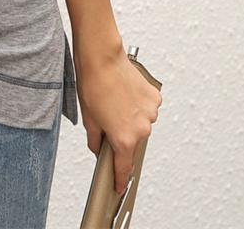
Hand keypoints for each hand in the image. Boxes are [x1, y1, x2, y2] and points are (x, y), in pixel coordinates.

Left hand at [75, 40, 162, 194]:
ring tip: (115, 100)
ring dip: (130, 118)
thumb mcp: (88, 118)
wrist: (101, 58)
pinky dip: (138, 105)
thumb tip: (98, 150)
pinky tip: (124, 93)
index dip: (119, 178)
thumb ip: (95, 140)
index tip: (118, 185)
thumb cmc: (92, 84)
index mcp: (124, 138)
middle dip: (120, 134)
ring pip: (141, 124)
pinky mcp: (155, 98)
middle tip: (106, 116)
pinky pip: (147, 108)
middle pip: (132, 142)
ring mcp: (151, 113)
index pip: (123, 166)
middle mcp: (141, 129)